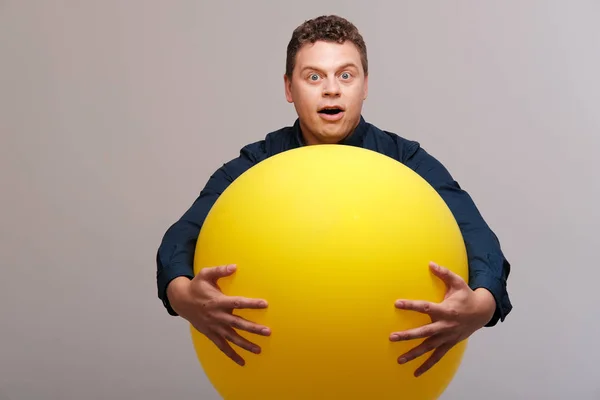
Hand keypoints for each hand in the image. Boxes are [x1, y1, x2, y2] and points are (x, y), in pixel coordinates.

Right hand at [167, 264, 270, 365]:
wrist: (180, 300)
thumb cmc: (196, 286)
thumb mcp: (206, 274)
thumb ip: (220, 270)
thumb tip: (234, 266)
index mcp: (218, 301)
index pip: (238, 303)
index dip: (251, 303)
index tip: (265, 304)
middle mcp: (217, 316)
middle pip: (238, 323)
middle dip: (253, 329)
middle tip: (268, 332)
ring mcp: (214, 327)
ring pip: (232, 338)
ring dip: (246, 344)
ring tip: (259, 350)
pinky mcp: (211, 334)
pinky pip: (222, 347)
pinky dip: (232, 355)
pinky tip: (242, 362)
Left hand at [390, 262, 495, 376]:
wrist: (482, 312)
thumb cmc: (466, 296)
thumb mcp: (457, 282)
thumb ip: (444, 273)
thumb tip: (430, 263)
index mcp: (445, 310)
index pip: (425, 307)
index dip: (411, 305)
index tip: (397, 303)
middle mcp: (445, 326)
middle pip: (424, 332)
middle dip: (408, 336)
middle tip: (392, 337)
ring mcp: (447, 337)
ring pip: (429, 348)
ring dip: (414, 354)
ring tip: (399, 360)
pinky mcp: (449, 344)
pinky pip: (437, 357)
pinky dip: (427, 366)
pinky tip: (415, 373)